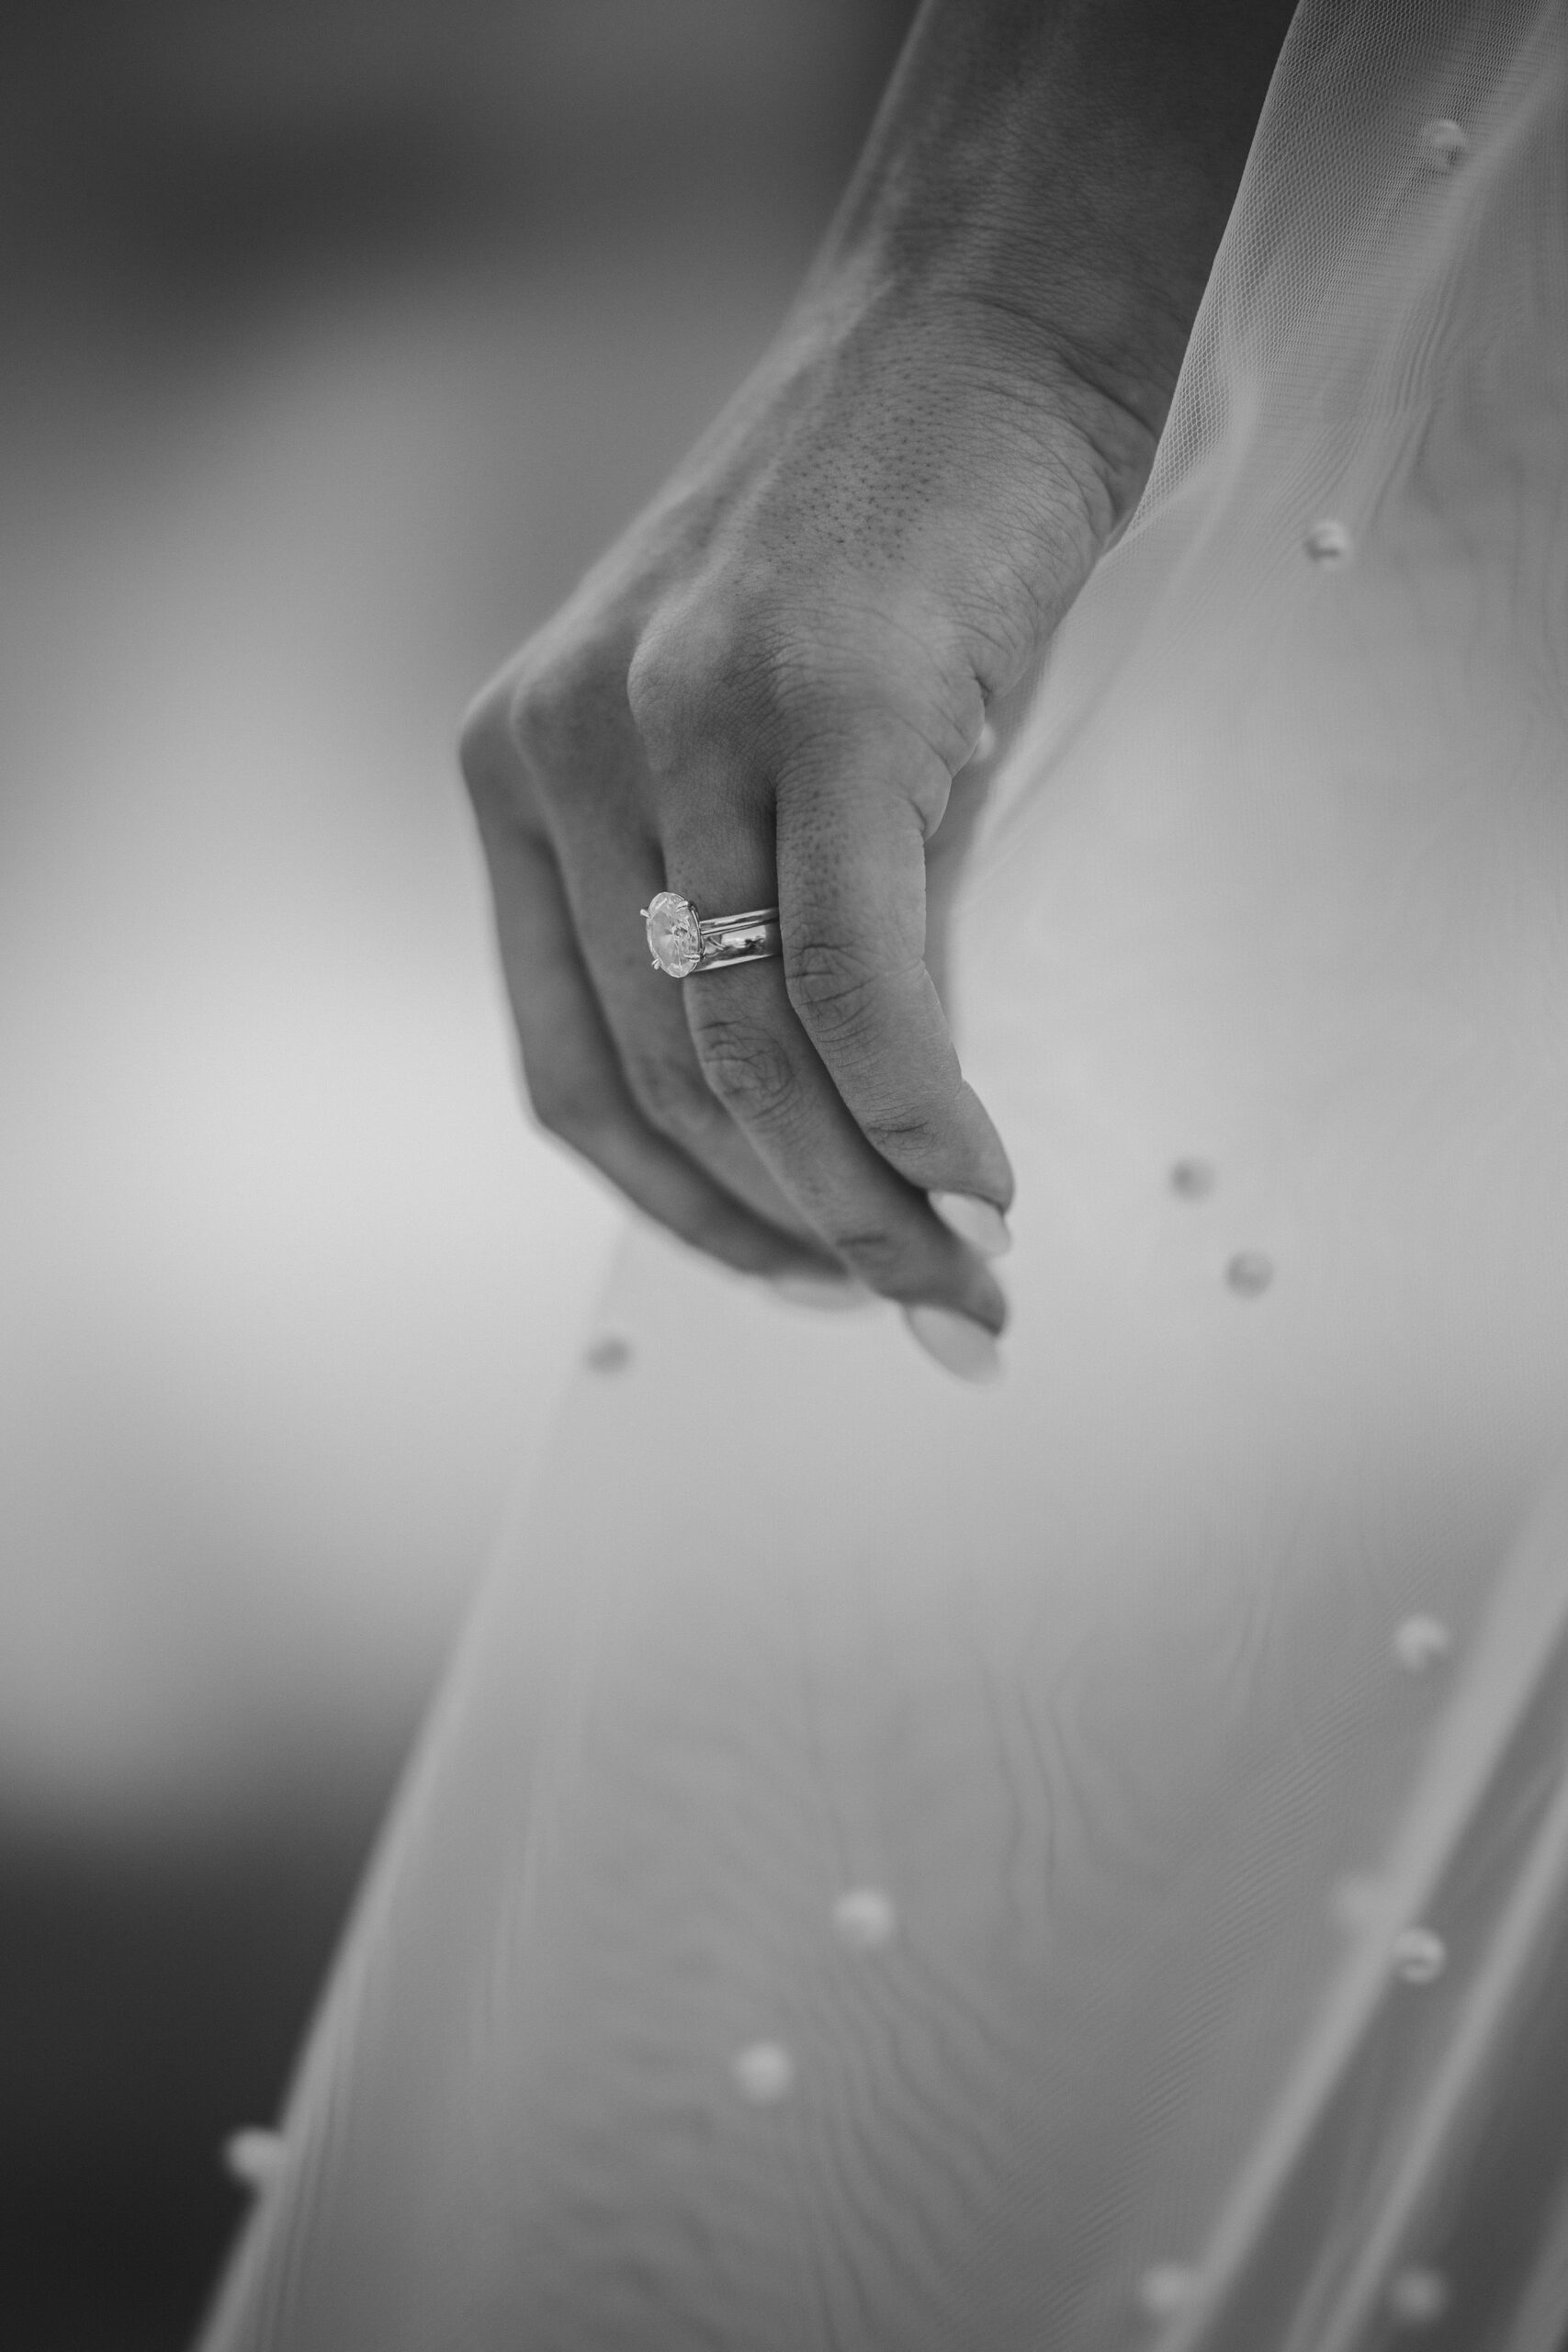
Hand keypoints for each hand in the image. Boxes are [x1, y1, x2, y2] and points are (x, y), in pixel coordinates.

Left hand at [460, 281, 1149, 1343]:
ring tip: (964, 1274)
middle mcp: (562, 754)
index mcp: (518, 776)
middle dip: (805, 1230)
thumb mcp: (767, 754)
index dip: (690, 1217)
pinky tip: (979, 1181)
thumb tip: (846, 1147)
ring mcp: (676, 722)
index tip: (803, 1282)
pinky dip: (917, 1113)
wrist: (971, 329)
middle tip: (928, 1306)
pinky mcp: (816, 700)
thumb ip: (761, 928)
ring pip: (749, 1053)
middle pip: (671, 1083)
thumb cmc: (882, 549)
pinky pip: (848, 981)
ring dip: (866, 1201)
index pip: (574, 1075)